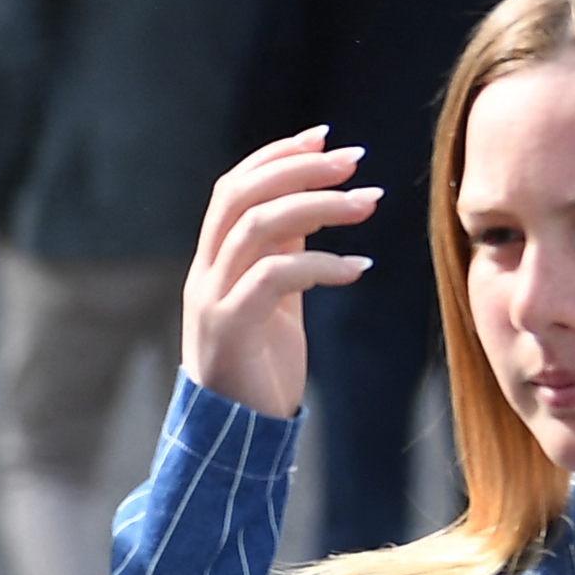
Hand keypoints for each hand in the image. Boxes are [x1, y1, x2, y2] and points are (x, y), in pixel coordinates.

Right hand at [181, 129, 380, 419]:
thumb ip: (284, 251)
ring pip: (256, 227)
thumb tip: (313, 199)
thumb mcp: (276, 300)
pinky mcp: (230, 329)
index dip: (277, 155)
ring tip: (368, 202)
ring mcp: (212, 300)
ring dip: (317, 206)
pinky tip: (357, 269)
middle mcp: (206, 273)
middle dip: (299, 169)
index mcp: (213, 261)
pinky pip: (273, 278)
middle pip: (240, 195)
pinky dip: (319, 264)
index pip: (233, 187)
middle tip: (353, 161)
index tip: (325, 136)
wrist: (235, 438)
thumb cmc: (260, 368)